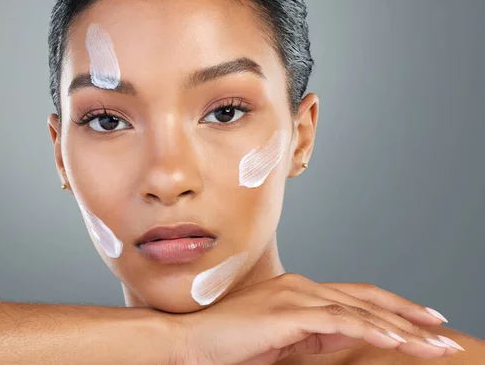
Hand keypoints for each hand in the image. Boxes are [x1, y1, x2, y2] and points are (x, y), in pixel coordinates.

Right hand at [170, 273, 460, 364]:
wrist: (190, 340)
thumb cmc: (230, 342)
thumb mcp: (282, 339)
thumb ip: (314, 333)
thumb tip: (347, 334)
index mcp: (300, 291)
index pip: (358, 296)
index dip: (394, 307)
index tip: (424, 321)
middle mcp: (302, 287)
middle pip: (367, 300)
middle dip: (409, 318)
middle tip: (443, 334)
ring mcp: (295, 297)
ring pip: (359, 310)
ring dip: (400, 329)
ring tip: (432, 345)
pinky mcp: (287, 314)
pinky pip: (338, 322)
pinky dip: (370, 330)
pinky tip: (395, 341)